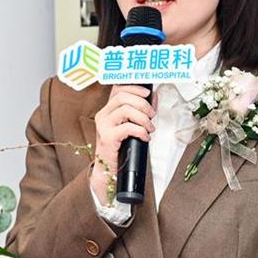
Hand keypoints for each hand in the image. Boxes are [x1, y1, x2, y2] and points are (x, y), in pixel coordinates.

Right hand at [89, 85, 154, 202]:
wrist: (108, 169)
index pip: (118, 89)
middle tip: (152, 115)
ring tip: (150, 128)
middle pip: (123, 96)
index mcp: (108, 110)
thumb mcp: (130, 126)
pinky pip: (128, 127)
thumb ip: (140, 111)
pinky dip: (141, 131)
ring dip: (143, 118)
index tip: (148, 93)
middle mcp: (103, 115)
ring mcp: (104, 126)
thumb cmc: (120, 148)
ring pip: (126, 110)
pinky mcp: (108, 137)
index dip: (134, 88)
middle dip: (142, 103)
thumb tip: (154, 97)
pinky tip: (145, 137)